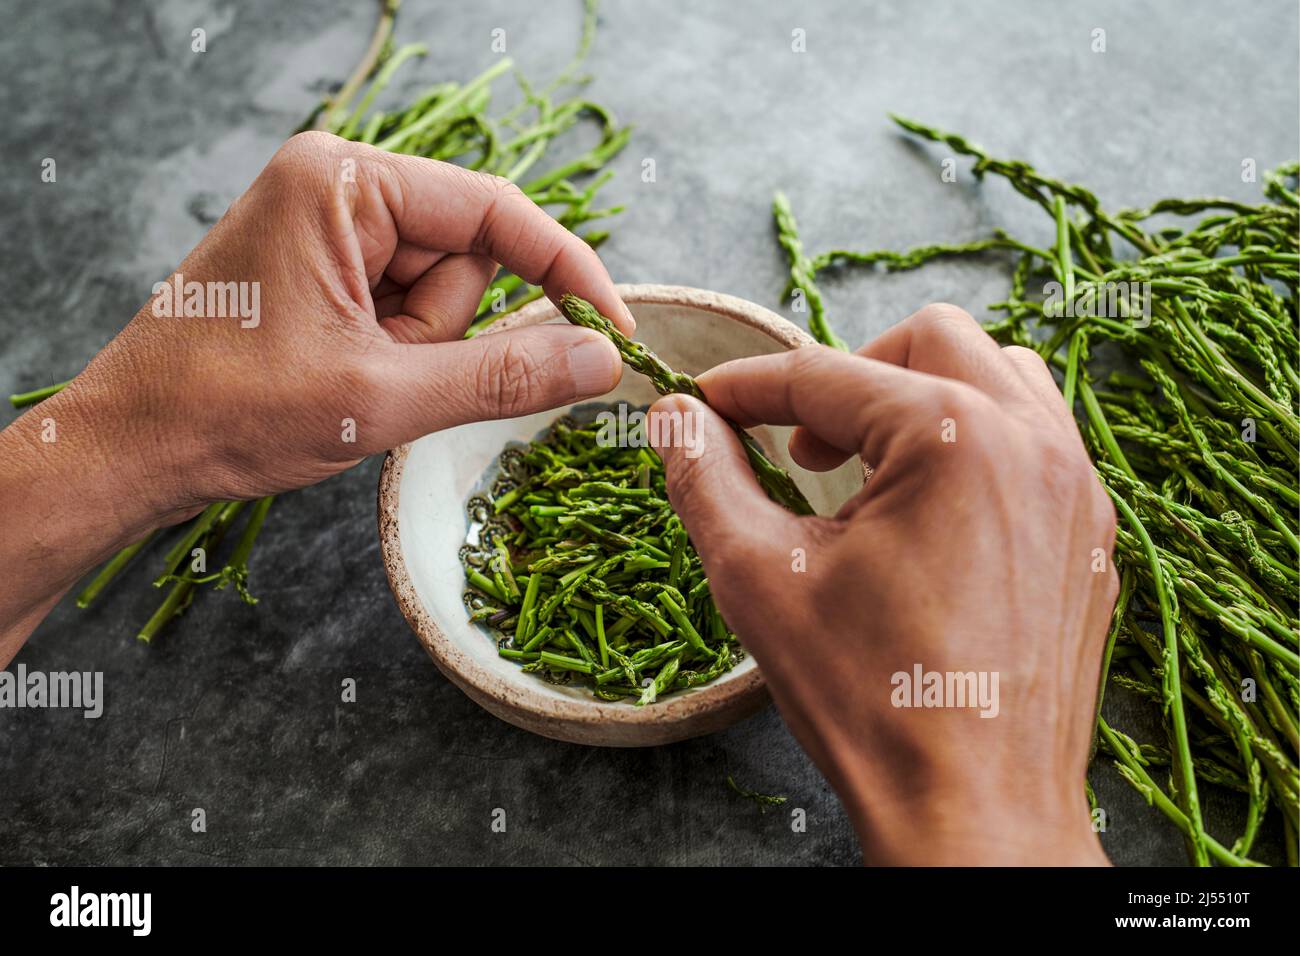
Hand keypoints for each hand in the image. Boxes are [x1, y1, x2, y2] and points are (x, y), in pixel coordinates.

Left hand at [0, 131, 627, 658]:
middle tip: (387, 377)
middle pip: (465, 258)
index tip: (613, 333)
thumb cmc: (228, 411)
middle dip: (445, 333)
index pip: (495, 212)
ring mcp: (326, 227)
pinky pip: (401, 309)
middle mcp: (336, 187)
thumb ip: (503, 376)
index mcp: (343, 183)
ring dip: (416, 353)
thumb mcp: (382, 396)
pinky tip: (340, 379)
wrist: (126, 450)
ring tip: (350, 382)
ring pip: (437, 293)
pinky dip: (395, 355)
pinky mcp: (321, 269)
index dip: (566, 272)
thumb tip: (599, 360)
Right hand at [649, 304, 1117, 864]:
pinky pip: (1035, 442)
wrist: (975, 812)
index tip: (704, 406)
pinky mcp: (1089, 534)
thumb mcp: (758, 578)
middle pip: (928, 339)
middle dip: (847, 376)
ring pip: (996, 376)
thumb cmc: (868, 700)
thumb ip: (705, 479)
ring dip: (920, 398)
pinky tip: (926, 515)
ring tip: (867, 471)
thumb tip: (673, 419)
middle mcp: (1033, 443)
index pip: (827, 375)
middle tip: (798, 446)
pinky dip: (973, 445)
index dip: (748, 387)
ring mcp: (1076, 488)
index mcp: (954, 439)